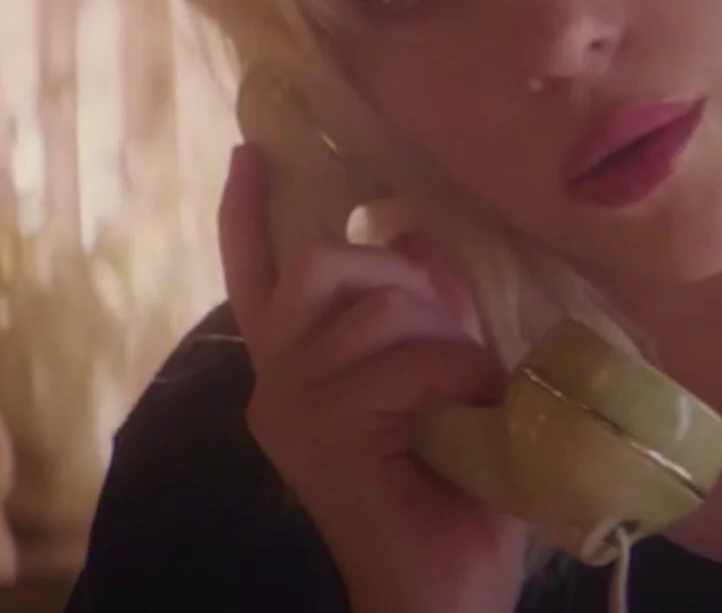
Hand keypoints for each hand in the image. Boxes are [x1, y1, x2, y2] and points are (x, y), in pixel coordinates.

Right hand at [218, 144, 527, 612]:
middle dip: (410, 284)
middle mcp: (274, 380)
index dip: (252, 213)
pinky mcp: (320, 430)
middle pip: (332, 266)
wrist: (445, 582)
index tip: (253, 151)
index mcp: (297, 366)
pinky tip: (465, 422)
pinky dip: (455, 381)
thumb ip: (424, 307)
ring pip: (383, 309)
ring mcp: (289, 404)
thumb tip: (411, 231)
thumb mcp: (448, 372)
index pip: (261, 273)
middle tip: (455, 345)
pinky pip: (404, 362)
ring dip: (451, 346)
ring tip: (469, 402)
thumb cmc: (454, 482)